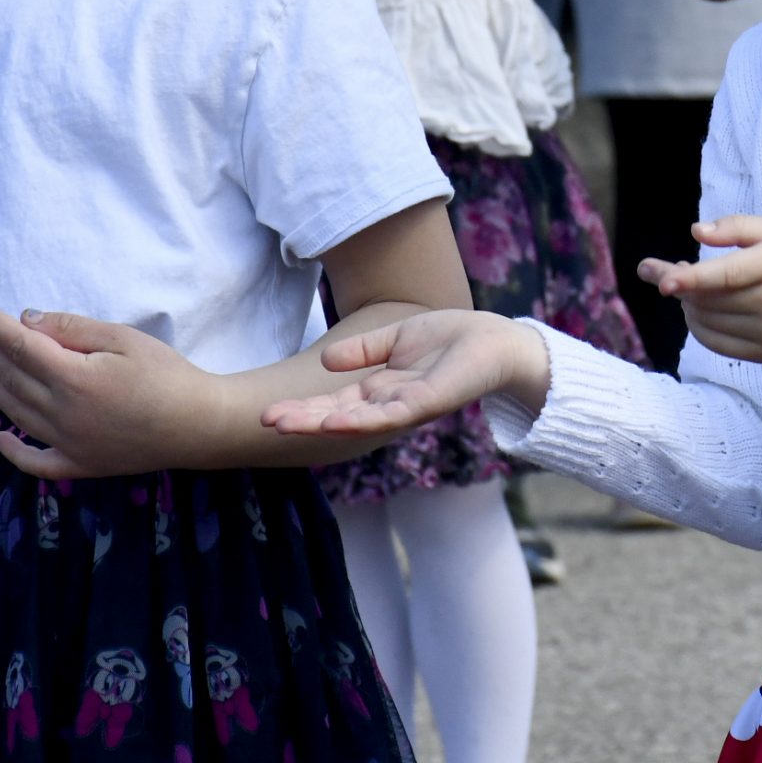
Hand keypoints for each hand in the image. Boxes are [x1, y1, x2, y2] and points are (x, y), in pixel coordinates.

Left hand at [0, 303, 217, 478]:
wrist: (199, 423)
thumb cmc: (168, 374)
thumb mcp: (124, 338)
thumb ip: (73, 330)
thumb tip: (27, 322)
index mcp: (74, 379)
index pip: (19, 346)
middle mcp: (61, 414)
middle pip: (12, 377)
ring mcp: (67, 444)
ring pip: (15, 412)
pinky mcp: (79, 464)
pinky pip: (35, 462)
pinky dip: (11, 452)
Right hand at [262, 310, 544, 437]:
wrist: (496, 340)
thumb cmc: (451, 338)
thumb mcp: (397, 339)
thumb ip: (364, 351)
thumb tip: (327, 361)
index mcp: (381, 389)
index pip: (334, 401)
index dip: (304, 407)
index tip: (270, 411)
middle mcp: (390, 403)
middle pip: (339, 414)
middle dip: (303, 419)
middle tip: (265, 420)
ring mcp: (407, 406)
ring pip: (358, 420)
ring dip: (322, 422)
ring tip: (287, 424)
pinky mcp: (428, 403)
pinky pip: (390, 415)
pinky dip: (362, 420)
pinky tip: (335, 421)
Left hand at [641, 217, 761, 364]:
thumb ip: (740, 227)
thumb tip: (696, 232)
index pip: (727, 275)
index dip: (691, 278)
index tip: (662, 279)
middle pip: (709, 299)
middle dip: (676, 284)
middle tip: (662, 268)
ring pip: (708, 322)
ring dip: (687, 304)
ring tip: (688, 286)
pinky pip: (718, 345)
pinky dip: (699, 327)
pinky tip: (699, 310)